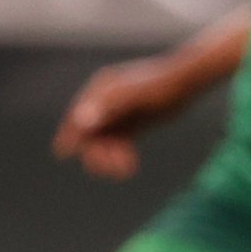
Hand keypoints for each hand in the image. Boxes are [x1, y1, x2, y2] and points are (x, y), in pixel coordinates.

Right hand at [51, 56, 185, 180]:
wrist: (188, 81)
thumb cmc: (161, 85)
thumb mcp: (135, 97)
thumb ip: (108, 107)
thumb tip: (81, 121)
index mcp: (102, 89)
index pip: (78, 114)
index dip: (69, 134)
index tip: (63, 153)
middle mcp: (107, 101)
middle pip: (90, 132)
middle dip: (97, 152)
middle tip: (112, 170)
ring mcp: (119, 113)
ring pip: (105, 140)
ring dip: (109, 157)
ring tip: (126, 170)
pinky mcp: (132, 123)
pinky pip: (119, 143)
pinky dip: (120, 155)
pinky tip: (130, 167)